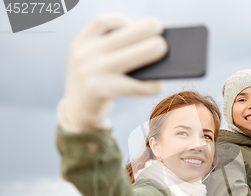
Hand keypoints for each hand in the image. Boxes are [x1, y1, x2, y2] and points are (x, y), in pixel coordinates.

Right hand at [58, 15, 167, 131]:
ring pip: (131, 56)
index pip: (101, 23)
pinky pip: (135, 85)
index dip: (122, 21)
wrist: (78, 111)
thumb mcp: (93, 61)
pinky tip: (159, 83)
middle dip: (147, 31)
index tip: (135, 25)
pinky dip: (151, 85)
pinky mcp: (102, 91)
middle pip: (124, 36)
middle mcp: (85, 54)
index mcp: (82, 42)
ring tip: (164, 51)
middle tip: (162, 37)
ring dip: (153, 51)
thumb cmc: (96, 82)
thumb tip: (152, 43)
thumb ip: (112, 49)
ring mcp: (92, 72)